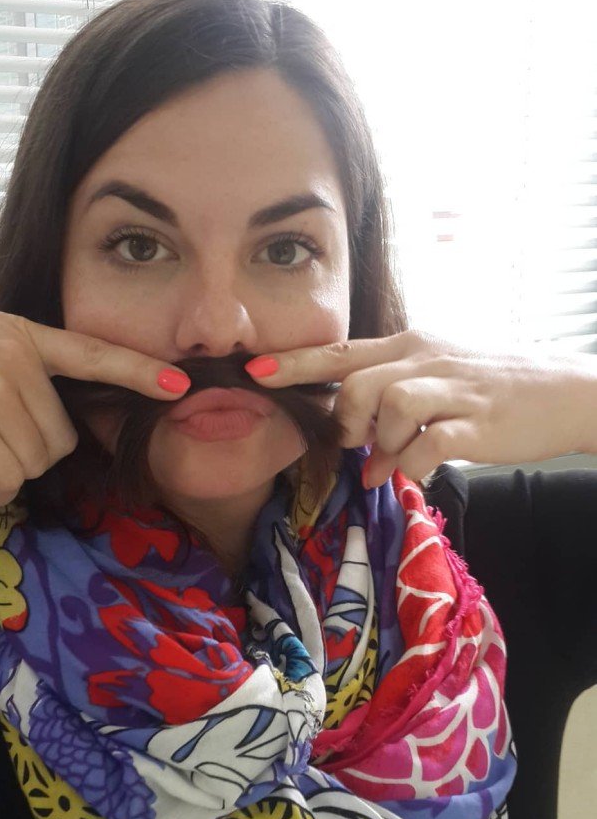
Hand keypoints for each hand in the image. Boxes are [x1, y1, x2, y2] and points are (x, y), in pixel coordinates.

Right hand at [0, 301, 191, 506]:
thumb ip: (18, 370)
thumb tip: (48, 432)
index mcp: (23, 334)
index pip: (94, 352)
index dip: (138, 372)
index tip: (179, 385)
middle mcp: (17, 358)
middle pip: (62, 436)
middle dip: (37, 455)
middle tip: (0, 451)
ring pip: (37, 459)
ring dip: (11, 473)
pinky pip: (7, 476)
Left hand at [244, 329, 596, 487]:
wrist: (565, 392)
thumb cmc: (492, 388)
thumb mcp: (437, 382)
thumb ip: (393, 416)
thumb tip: (362, 463)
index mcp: (410, 346)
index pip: (340, 351)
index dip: (295, 364)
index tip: (254, 372)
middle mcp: (425, 359)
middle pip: (357, 384)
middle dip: (345, 422)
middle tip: (356, 445)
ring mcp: (452, 388)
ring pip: (390, 407)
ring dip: (383, 444)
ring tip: (395, 458)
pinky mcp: (476, 421)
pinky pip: (426, 445)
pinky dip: (412, 465)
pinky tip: (418, 472)